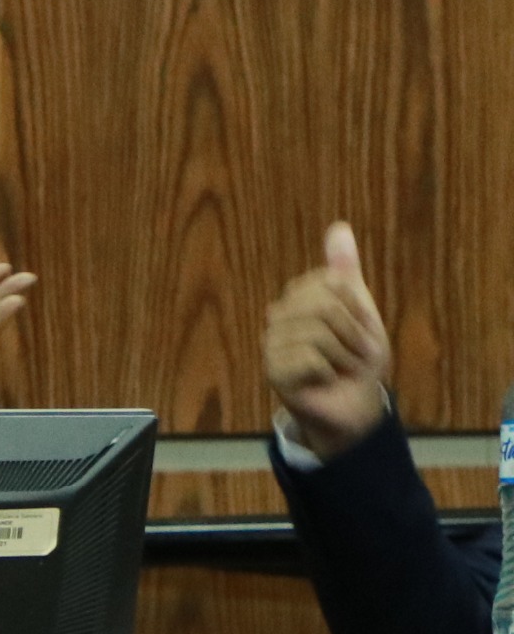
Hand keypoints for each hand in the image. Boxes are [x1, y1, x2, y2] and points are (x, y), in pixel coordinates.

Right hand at [261, 223, 391, 461]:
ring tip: (343, 366)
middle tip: (355, 352)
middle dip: (353, 331)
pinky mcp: (274, 373)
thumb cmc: (355, 359)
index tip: (361, 328)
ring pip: (320, 333)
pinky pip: (311, 358)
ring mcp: (272, 347)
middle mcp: (278, 320)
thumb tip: (339, 227)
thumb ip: (345, 271)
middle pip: (325, 306)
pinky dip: (331, 371)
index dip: (356, 305)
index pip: (330, 283)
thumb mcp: (359, 309)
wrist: (354, 406)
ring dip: (345, 354)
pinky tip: (327, 379)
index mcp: (297, 300)